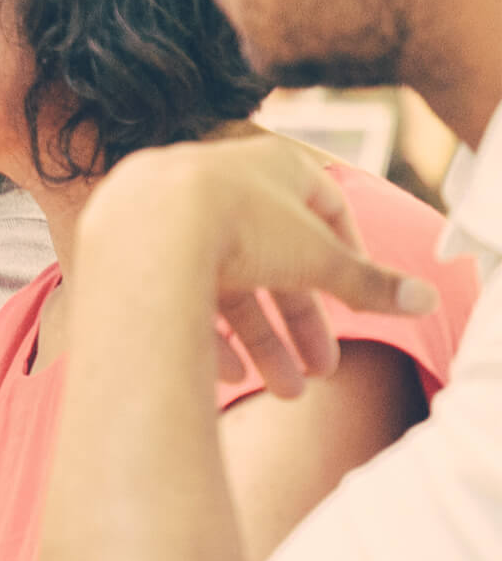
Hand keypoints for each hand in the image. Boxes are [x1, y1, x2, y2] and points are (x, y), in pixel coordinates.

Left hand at [80, 135, 438, 397]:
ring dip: (261, 343)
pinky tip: (226, 377)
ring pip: (226, 285)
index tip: (357, 295)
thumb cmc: (239, 227)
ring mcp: (172, 216)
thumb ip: (368, 282)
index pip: (322, 205)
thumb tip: (426, 300)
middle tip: (322, 372)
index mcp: (269, 167)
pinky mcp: (135, 250)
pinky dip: (206, 335)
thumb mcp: (317, 257)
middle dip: (300, 323)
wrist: (142, 231)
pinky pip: (177, 295)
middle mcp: (218, 185)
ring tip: (284, 393)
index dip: (346, 252)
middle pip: (272, 260)